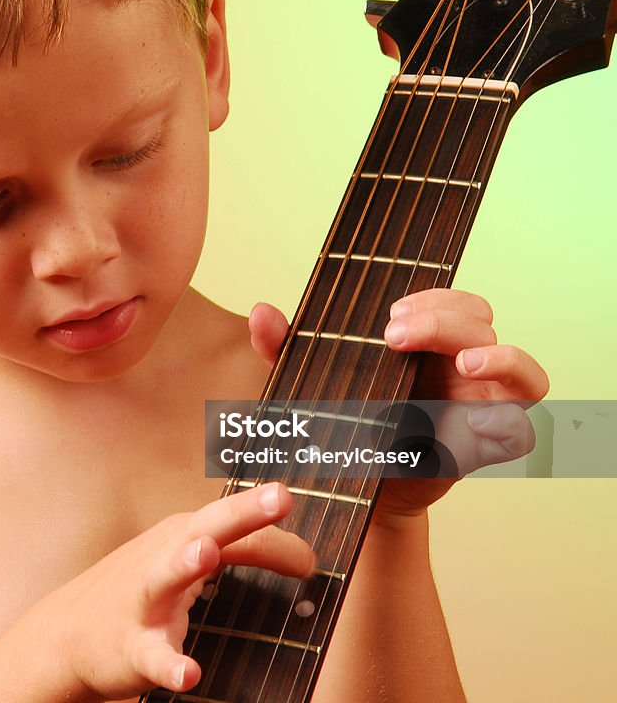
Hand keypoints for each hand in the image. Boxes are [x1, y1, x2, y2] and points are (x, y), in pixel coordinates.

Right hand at [33, 483, 313, 699]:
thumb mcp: (187, 558)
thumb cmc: (142, 591)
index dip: (279, 540)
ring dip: (184, 562)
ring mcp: (143, 601)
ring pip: (164, 577)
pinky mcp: (129, 645)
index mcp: (183, 534)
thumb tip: (304, 553)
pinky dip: (169, 664)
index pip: (238, 528)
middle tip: (281, 496)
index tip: (312, 563)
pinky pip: (151, 656)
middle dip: (241, 512)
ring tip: (206, 552)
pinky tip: (189, 674)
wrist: (66, 637)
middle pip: (205, 528)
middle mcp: (164, 557)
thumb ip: (243, 549)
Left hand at [247, 291, 548, 518]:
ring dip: (498, 354)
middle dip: (443, 319)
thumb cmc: (336, 424)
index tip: (389, 315)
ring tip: (462, 360)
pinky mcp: (485, 442)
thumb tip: (262, 312)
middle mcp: (457, 365)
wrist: (346, 486)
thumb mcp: (308, 381)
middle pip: (479, 320)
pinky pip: (522, 420)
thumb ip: (286, 346)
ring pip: (518, 365)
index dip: (432, 297)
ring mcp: (478, 402)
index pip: (449, 299)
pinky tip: (479, 410)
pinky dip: (512, 413)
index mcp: (423, 342)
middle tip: (395, 334)